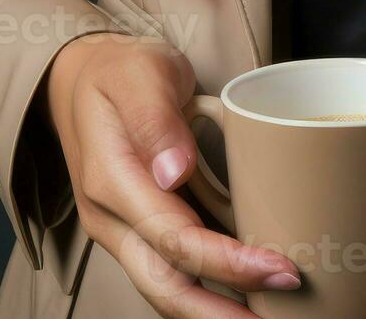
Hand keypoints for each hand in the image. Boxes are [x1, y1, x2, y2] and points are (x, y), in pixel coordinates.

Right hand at [46, 33, 300, 317]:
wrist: (83, 76)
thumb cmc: (122, 71)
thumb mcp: (141, 74)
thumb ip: (156, 119)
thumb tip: (174, 171)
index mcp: (112, 182)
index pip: (175, 238)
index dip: (229, 262)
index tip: (280, 269)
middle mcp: (113, 219)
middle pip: (166, 287)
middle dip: (222, 315)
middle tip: (281, 316)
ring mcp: (125, 230)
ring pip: (168, 289)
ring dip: (217, 312)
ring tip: (272, 316)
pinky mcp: (141, 229)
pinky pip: (174, 270)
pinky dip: (212, 289)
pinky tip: (251, 293)